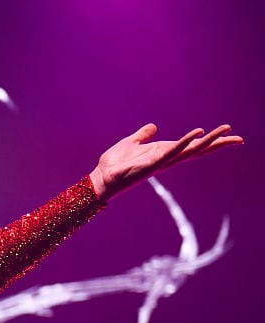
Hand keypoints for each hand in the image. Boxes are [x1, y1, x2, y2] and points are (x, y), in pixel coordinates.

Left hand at [89, 123, 241, 200]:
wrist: (101, 177)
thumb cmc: (115, 163)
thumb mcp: (132, 143)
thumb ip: (144, 135)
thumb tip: (153, 126)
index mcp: (163, 152)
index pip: (192, 146)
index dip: (210, 141)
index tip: (228, 135)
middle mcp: (167, 158)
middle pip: (198, 150)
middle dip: (219, 144)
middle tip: (239, 138)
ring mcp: (162, 161)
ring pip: (191, 150)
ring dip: (210, 141)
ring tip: (227, 131)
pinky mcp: (154, 163)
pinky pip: (174, 151)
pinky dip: (186, 142)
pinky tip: (199, 133)